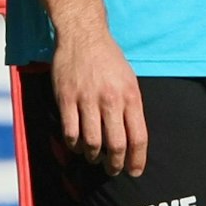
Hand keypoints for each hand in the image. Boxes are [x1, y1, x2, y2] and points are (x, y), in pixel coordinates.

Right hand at [51, 25, 146, 176]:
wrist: (83, 34)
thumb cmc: (108, 58)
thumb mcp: (129, 80)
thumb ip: (131, 107)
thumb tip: (132, 138)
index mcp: (130, 96)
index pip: (138, 137)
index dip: (137, 160)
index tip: (135, 171)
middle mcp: (111, 100)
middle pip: (116, 145)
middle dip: (115, 164)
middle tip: (113, 169)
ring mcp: (87, 99)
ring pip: (92, 143)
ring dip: (94, 157)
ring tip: (95, 158)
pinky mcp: (66, 98)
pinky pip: (70, 132)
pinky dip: (74, 145)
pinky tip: (77, 145)